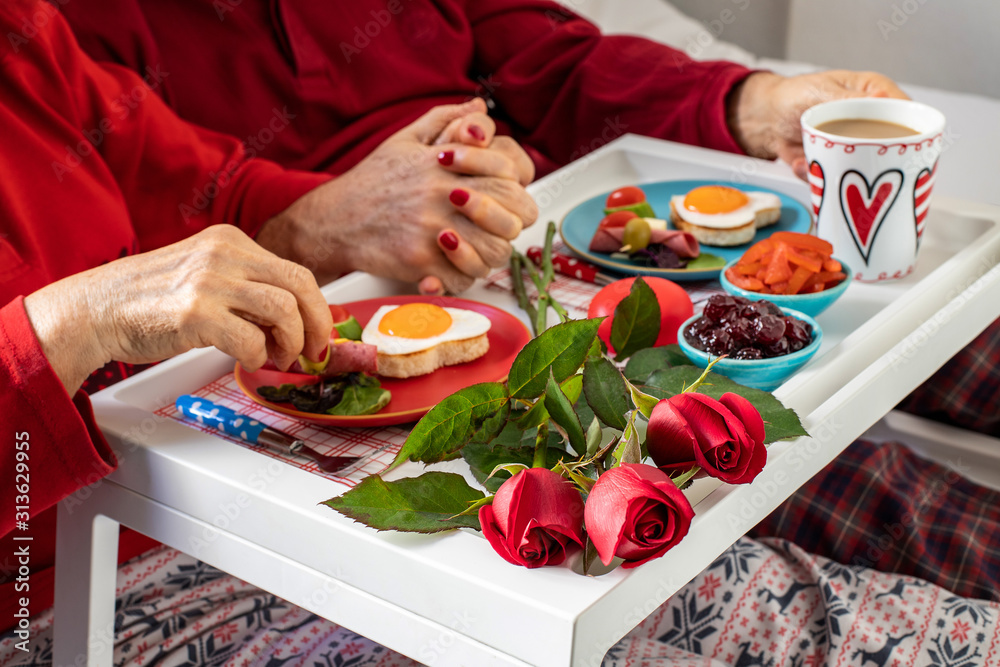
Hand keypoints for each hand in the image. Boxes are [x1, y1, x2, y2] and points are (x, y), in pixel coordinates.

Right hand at [24, 225, 332, 393]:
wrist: (96, 309)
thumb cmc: (151, 300)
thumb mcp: (206, 276)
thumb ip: (247, 288)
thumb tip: (296, 320)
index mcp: (231, 241)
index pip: (296, 272)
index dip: (317, 309)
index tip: (319, 334)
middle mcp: (224, 254)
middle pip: (300, 285)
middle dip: (317, 324)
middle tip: (313, 352)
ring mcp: (209, 281)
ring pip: (283, 310)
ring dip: (290, 343)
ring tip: (277, 358)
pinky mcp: (195, 312)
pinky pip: (251, 339)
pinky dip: (258, 356)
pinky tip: (247, 359)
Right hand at [259, 100, 537, 293]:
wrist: (333, 220)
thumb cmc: (372, 182)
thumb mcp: (407, 139)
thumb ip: (446, 119)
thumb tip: (478, 106)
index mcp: (447, 163)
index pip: (509, 174)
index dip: (516, 189)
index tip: (507, 199)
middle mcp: (444, 194)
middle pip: (510, 214)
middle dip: (511, 225)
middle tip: (499, 231)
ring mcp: (434, 228)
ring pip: (494, 251)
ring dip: (491, 255)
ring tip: (477, 252)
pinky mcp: (420, 259)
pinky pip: (463, 278)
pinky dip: (462, 278)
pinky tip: (452, 268)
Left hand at [727, 70, 908, 179]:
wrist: (765, 118)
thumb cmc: (794, 95)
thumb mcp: (822, 91)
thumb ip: (850, 98)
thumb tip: (883, 97)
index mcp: (874, 95)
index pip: (904, 113)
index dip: (910, 132)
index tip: (903, 146)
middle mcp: (869, 122)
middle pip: (891, 146)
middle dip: (878, 159)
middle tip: (861, 163)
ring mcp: (852, 146)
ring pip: (864, 167)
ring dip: (843, 170)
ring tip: (820, 159)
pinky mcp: (835, 164)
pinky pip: (836, 177)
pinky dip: (819, 176)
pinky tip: (802, 163)